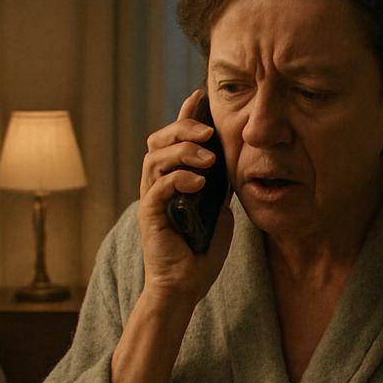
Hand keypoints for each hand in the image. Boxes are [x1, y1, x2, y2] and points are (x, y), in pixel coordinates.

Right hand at [138, 89, 232, 305]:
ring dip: (183, 152)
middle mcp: (157, 184)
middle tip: (208, 131)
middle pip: (158, 140)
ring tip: (209, 159)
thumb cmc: (201, 252)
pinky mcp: (149, 216)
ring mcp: (151, 199)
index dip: (184, 116)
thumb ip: (220, 187)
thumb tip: (233, 166)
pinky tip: (199, 182)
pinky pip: (158, 187)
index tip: (199, 96)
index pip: (173, 139)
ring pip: (155, 158)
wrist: (186, 286)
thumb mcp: (219, 211)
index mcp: (173, 180)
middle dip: (183, 128)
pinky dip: (178, 179)